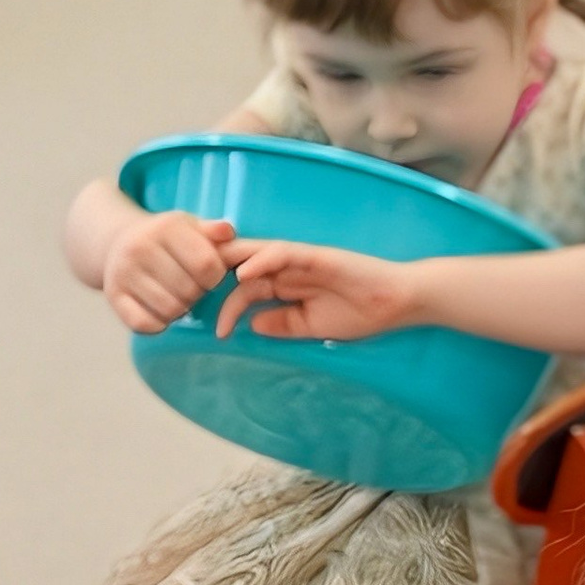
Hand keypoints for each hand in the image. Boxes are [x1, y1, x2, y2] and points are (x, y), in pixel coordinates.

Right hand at [100, 209, 236, 330]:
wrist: (118, 243)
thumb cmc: (166, 239)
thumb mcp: (190, 227)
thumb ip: (215, 231)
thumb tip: (227, 232)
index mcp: (166, 228)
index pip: (206, 265)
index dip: (215, 277)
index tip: (210, 276)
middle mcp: (140, 247)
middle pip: (189, 290)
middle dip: (198, 294)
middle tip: (192, 288)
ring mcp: (123, 272)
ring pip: (170, 309)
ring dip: (180, 310)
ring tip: (178, 297)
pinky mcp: (113, 295)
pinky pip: (145, 323)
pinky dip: (159, 324)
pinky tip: (161, 312)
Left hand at [215, 238, 415, 344]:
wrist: (395, 303)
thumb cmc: (358, 314)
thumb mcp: (311, 327)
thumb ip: (282, 324)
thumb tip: (251, 325)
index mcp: (286, 285)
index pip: (246, 290)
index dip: (227, 307)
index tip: (217, 332)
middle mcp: (287, 269)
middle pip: (243, 263)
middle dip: (215, 270)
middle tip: (189, 283)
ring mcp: (300, 259)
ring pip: (256, 252)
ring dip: (229, 261)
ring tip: (205, 273)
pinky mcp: (316, 254)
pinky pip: (283, 252)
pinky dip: (262, 259)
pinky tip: (244, 273)